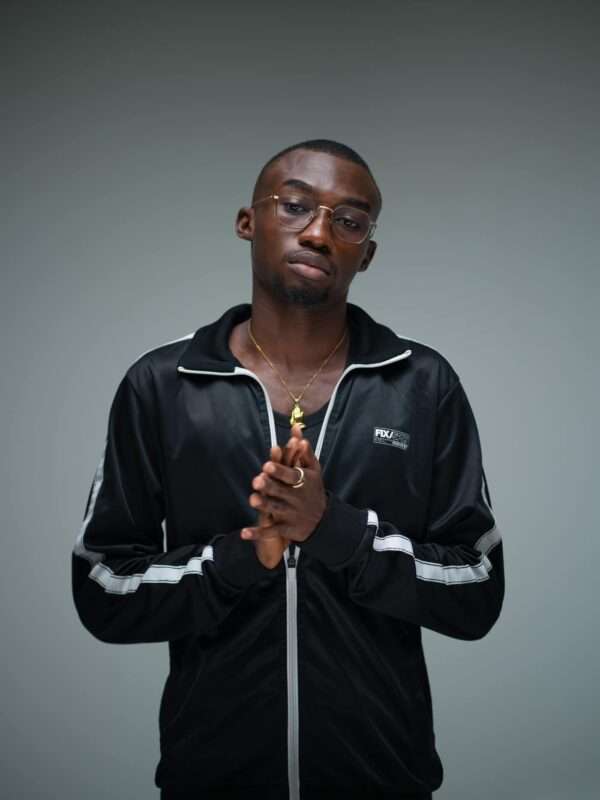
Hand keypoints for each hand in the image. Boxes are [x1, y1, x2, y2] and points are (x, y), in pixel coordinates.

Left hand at [242, 423, 326, 544]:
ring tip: (252, 499)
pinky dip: (257, 533)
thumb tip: (296, 428)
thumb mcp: (313, 470)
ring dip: (264, 505)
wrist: (323, 521)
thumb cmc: (313, 490)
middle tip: (257, 480)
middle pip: (282, 491)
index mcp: (304, 482)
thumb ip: (303, 450)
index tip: (267, 464)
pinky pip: (271, 531)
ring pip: (276, 509)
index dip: (280, 471)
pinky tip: (243, 533)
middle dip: (270, 487)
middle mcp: (298, 498)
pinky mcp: (287, 529)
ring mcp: (292, 514)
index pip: (292, 475)